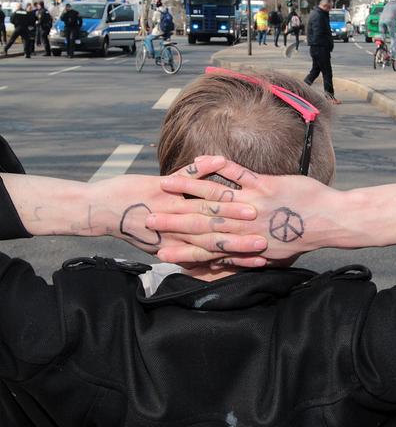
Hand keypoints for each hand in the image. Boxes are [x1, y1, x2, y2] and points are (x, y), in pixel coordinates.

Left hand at [91, 157, 266, 265]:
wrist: (98, 211)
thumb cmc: (128, 228)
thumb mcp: (155, 245)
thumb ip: (180, 252)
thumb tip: (199, 264)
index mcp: (174, 242)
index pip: (212, 251)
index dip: (238, 254)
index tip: (261, 256)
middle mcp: (174, 225)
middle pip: (214, 230)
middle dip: (242, 234)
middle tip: (266, 235)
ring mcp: (169, 203)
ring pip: (205, 205)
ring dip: (231, 203)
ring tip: (254, 203)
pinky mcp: (161, 184)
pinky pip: (186, 174)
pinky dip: (204, 167)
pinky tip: (221, 161)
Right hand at [147, 158, 340, 263]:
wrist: (331, 222)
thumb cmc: (304, 239)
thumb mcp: (276, 255)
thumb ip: (252, 257)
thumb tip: (236, 263)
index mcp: (245, 245)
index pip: (205, 250)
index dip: (180, 251)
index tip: (157, 251)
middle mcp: (245, 228)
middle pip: (201, 223)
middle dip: (172, 221)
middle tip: (147, 219)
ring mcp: (253, 204)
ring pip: (213, 197)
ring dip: (187, 190)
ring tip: (164, 185)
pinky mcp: (264, 185)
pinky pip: (236, 174)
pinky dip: (217, 167)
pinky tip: (201, 159)